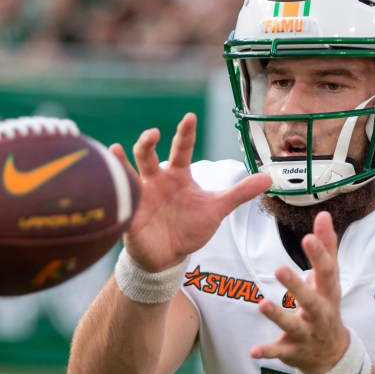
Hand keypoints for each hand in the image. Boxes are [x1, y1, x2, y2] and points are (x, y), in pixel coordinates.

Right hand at [112, 113, 270, 270]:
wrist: (169, 257)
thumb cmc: (190, 228)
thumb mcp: (217, 209)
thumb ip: (240, 193)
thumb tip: (269, 178)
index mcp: (177, 175)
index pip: (181, 149)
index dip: (185, 133)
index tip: (190, 116)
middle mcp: (155, 180)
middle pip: (147, 154)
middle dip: (146, 142)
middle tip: (152, 133)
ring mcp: (138, 196)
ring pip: (126, 174)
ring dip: (120, 163)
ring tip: (115, 150)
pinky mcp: (127, 215)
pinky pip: (116, 202)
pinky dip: (112, 193)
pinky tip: (105, 185)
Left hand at [251, 211, 349, 373]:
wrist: (332, 353)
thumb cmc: (327, 305)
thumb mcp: (330, 279)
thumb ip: (326, 247)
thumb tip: (323, 214)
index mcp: (328, 292)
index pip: (326, 271)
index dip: (319, 255)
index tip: (308, 237)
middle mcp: (320, 313)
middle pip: (310, 299)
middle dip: (296, 286)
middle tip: (279, 269)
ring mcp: (307, 333)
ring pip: (293, 325)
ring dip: (278, 315)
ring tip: (262, 305)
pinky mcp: (293, 350)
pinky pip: (279, 351)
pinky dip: (267, 351)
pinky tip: (253, 351)